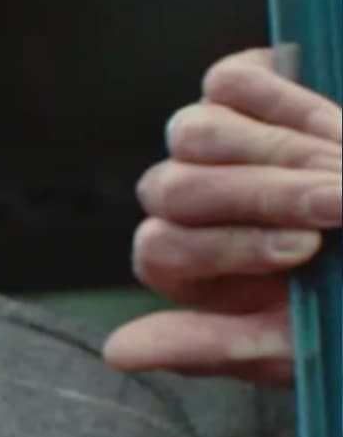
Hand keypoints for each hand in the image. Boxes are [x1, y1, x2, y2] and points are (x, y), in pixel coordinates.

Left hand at [104, 47, 342, 385]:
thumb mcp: (292, 341)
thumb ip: (207, 346)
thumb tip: (117, 354)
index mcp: (183, 262)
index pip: (161, 250)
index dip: (229, 248)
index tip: (305, 251)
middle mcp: (180, 200)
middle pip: (175, 189)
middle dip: (264, 198)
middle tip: (341, 207)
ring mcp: (205, 142)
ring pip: (195, 133)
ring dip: (279, 152)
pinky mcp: (239, 88)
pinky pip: (232, 82)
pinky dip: (289, 103)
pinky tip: (340, 133)